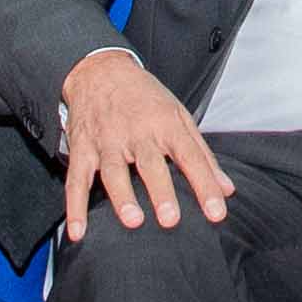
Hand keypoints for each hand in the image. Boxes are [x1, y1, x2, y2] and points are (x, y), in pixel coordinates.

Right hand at [58, 48, 231, 240]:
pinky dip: (74, 206)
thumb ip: (203, 155)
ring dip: (122, 196)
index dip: (205, 185)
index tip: (216, 212)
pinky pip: (77, 180)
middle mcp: (137, 132)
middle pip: (151, 164)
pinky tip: (78, 230)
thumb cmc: (145, 97)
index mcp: (166, 124)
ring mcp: (107, 141)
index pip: (190, 156)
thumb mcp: (179, 115)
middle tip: (171, 219)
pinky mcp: (82, 149)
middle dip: (161, 191)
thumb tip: (227, 189)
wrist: (101, 70)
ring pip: (114, 171)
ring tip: (133, 220)